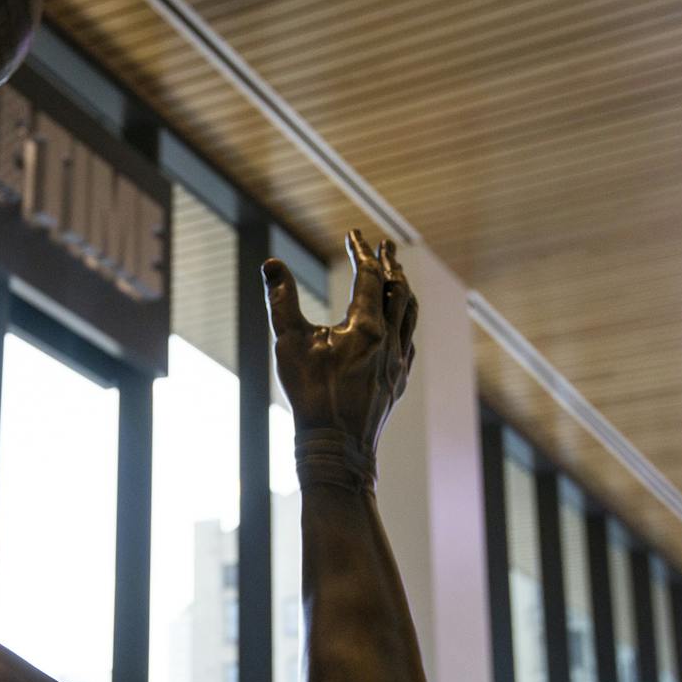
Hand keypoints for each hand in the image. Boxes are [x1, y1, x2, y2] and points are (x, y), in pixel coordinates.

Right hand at [263, 230, 416, 446]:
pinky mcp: (399, 381)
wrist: (336, 447)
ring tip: (397, 276)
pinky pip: (410, 340)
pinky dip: (406, 320)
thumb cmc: (310, 395)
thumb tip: (270, 264)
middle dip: (390, 264)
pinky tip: (400, 322)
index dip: (361, 251)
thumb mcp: (289, 343)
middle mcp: (390, 339)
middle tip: (385, 245)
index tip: (354, 234)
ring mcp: (398, 361)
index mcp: (366, 326)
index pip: (369, 276)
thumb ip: (281, 299)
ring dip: (403, 289)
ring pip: (410, 314)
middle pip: (399, 289)